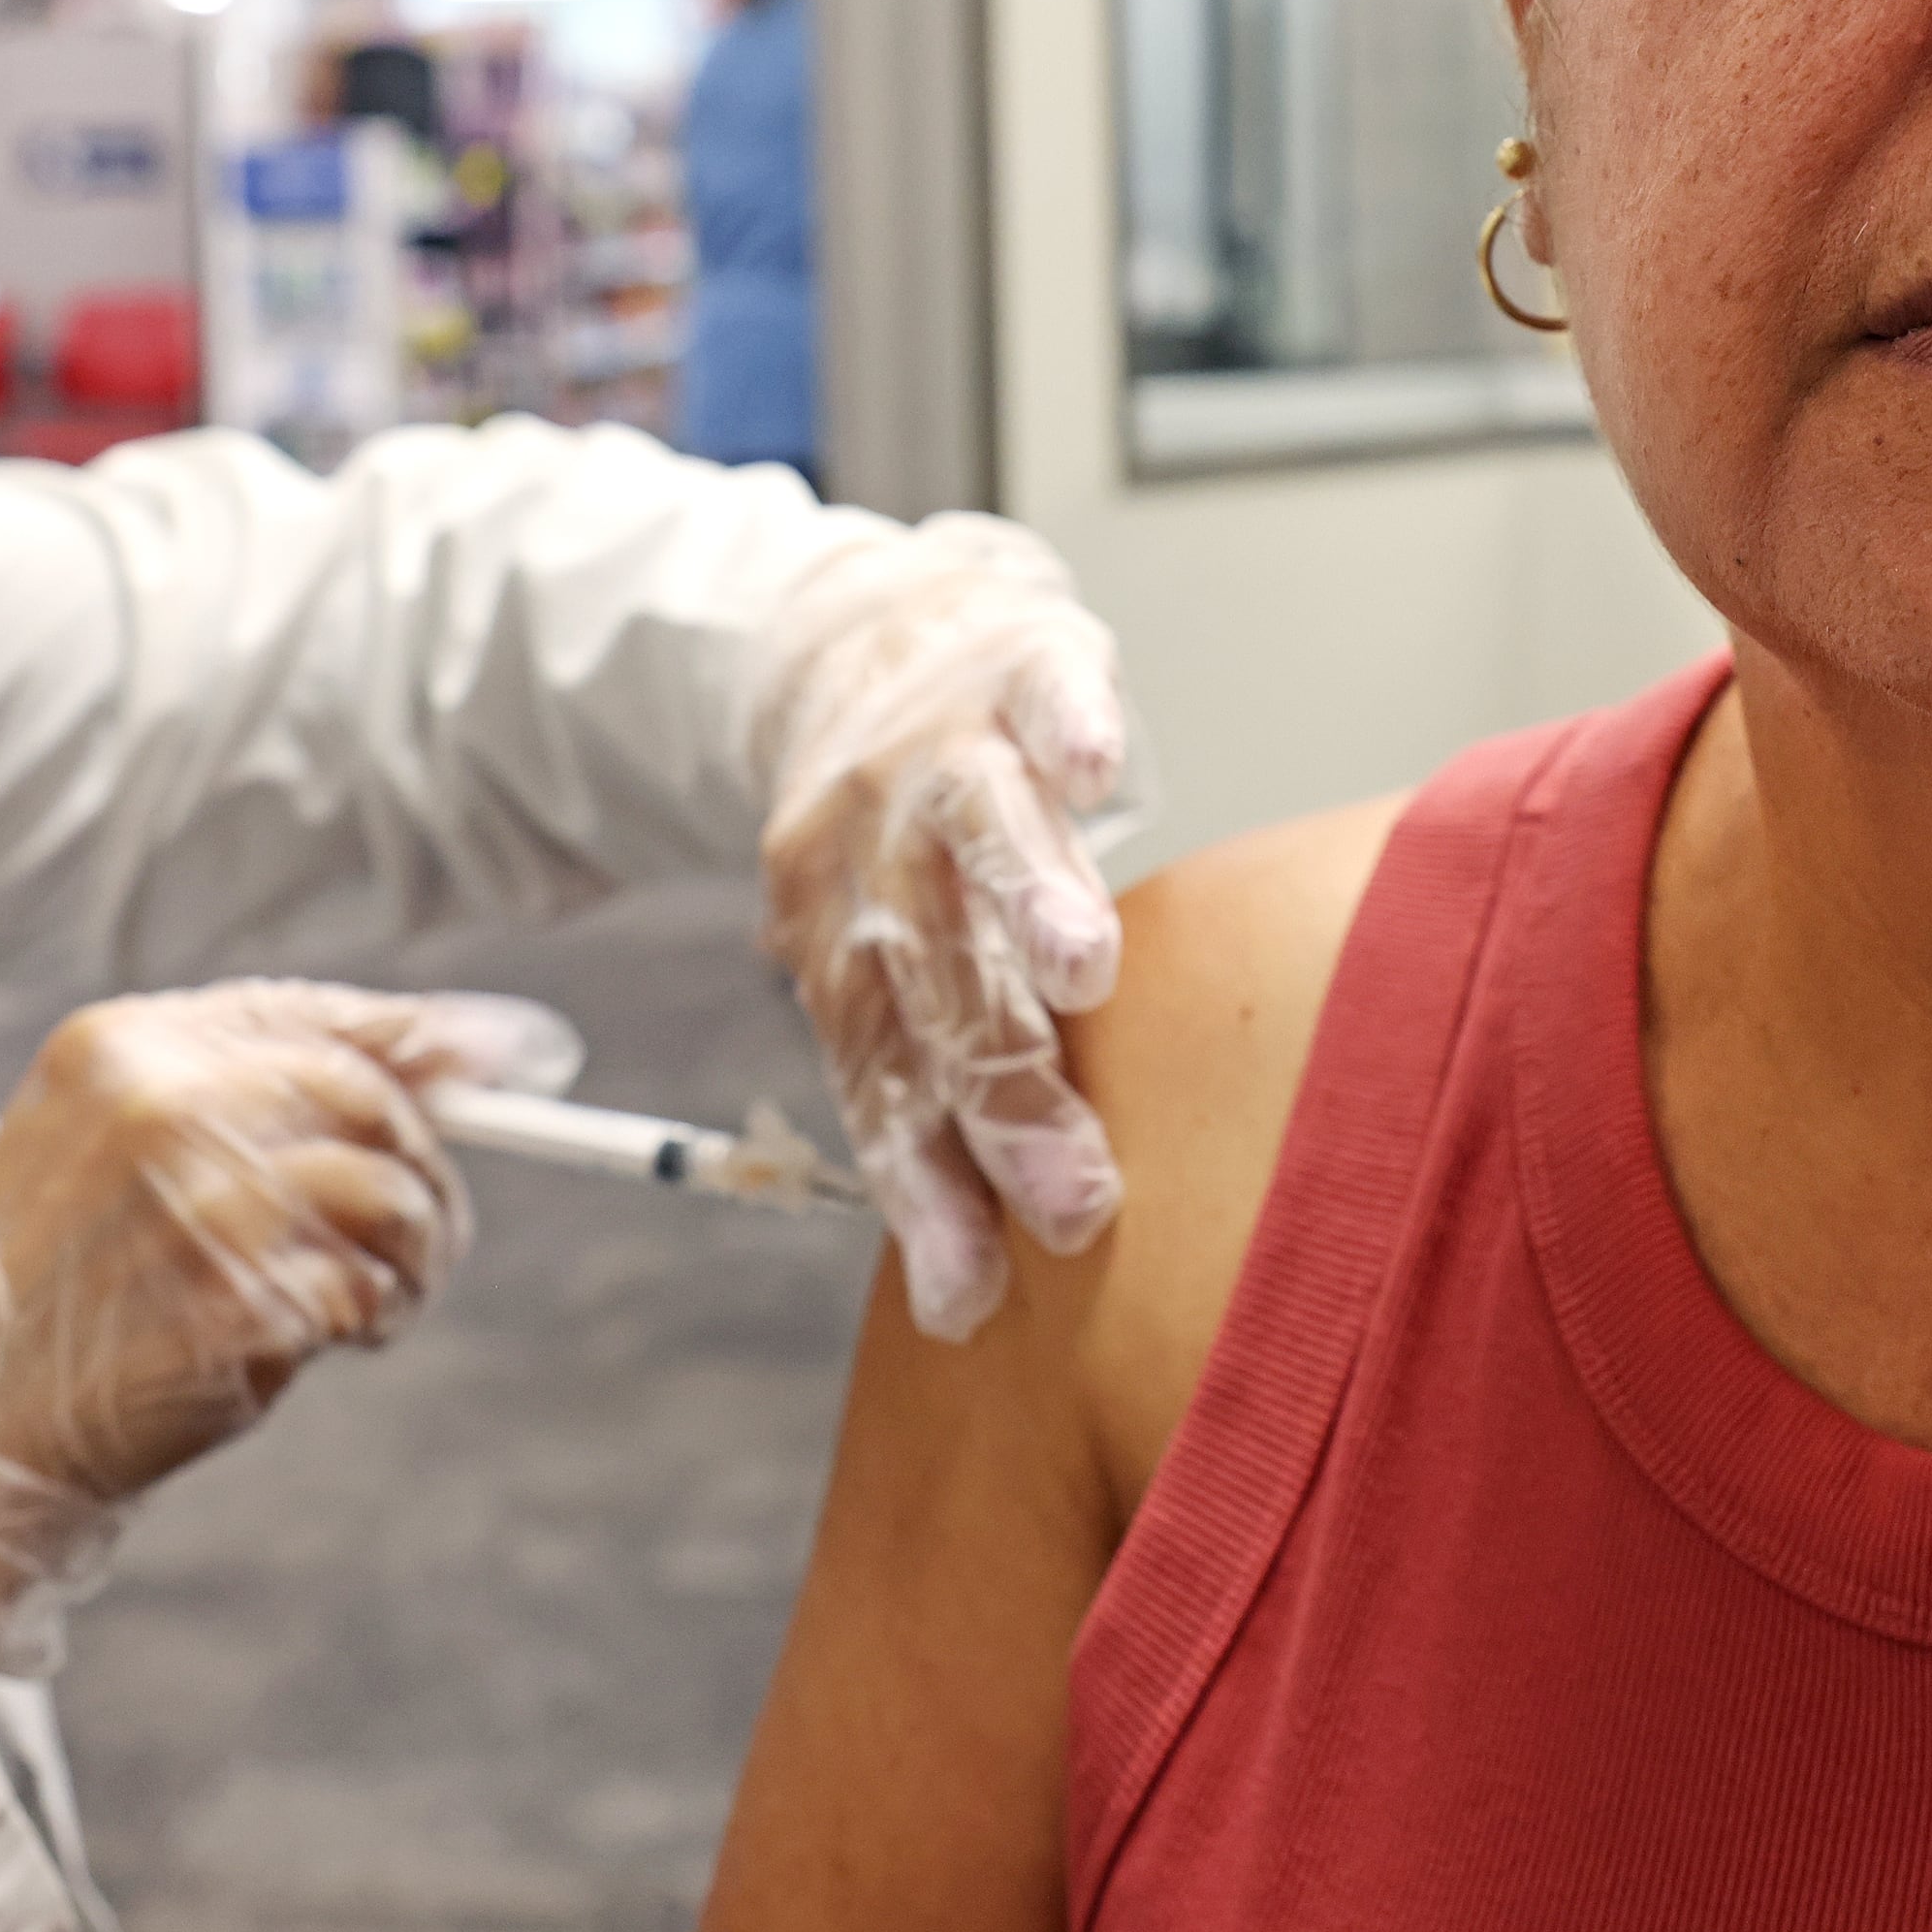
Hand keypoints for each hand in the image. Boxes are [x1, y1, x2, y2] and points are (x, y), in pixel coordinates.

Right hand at [0, 980, 530, 1674]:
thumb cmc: (36, 1294)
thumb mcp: (104, 1149)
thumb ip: (242, 1094)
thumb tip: (449, 1058)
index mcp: (125, 1045)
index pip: (319, 1018)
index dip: (434, 1036)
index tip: (522, 1055)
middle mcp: (165, 1105)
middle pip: (373, 1099)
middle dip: (430, 1165)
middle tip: (430, 1230)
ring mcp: (202, 1203)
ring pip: (390, 1194)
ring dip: (417, 1252)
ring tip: (382, 1299)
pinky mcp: (236, 1304)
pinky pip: (366, 1292)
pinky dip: (378, 1318)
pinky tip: (342, 1340)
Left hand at [751, 514, 1131, 1340]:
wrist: (859, 635)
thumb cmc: (893, 836)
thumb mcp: (880, 957)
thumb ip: (931, 1087)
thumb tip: (965, 1295)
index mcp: (834, 938)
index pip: (876, 1078)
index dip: (920, 1187)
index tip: (971, 1296)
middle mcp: (877, 852)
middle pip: (937, 984)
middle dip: (1003, 1095)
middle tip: (1075, 1199)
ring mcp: (945, 753)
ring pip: (980, 835)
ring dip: (1027, 900)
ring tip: (1081, 972)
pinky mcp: (1015, 667)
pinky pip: (1039, 694)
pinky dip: (1064, 727)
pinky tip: (1098, 769)